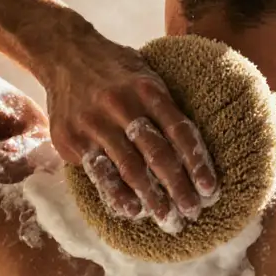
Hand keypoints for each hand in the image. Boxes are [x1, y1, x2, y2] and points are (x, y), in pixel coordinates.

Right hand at [39, 30, 217, 229]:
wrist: (64, 55)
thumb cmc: (116, 72)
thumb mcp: (147, 76)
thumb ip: (167, 108)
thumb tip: (197, 149)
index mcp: (149, 90)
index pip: (180, 132)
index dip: (198, 163)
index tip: (211, 190)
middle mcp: (123, 106)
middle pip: (159, 155)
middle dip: (179, 188)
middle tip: (193, 213)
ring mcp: (95, 123)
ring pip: (130, 168)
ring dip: (153, 199)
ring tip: (169, 221)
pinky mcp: (72, 138)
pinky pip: (99, 173)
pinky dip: (117, 195)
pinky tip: (133, 211)